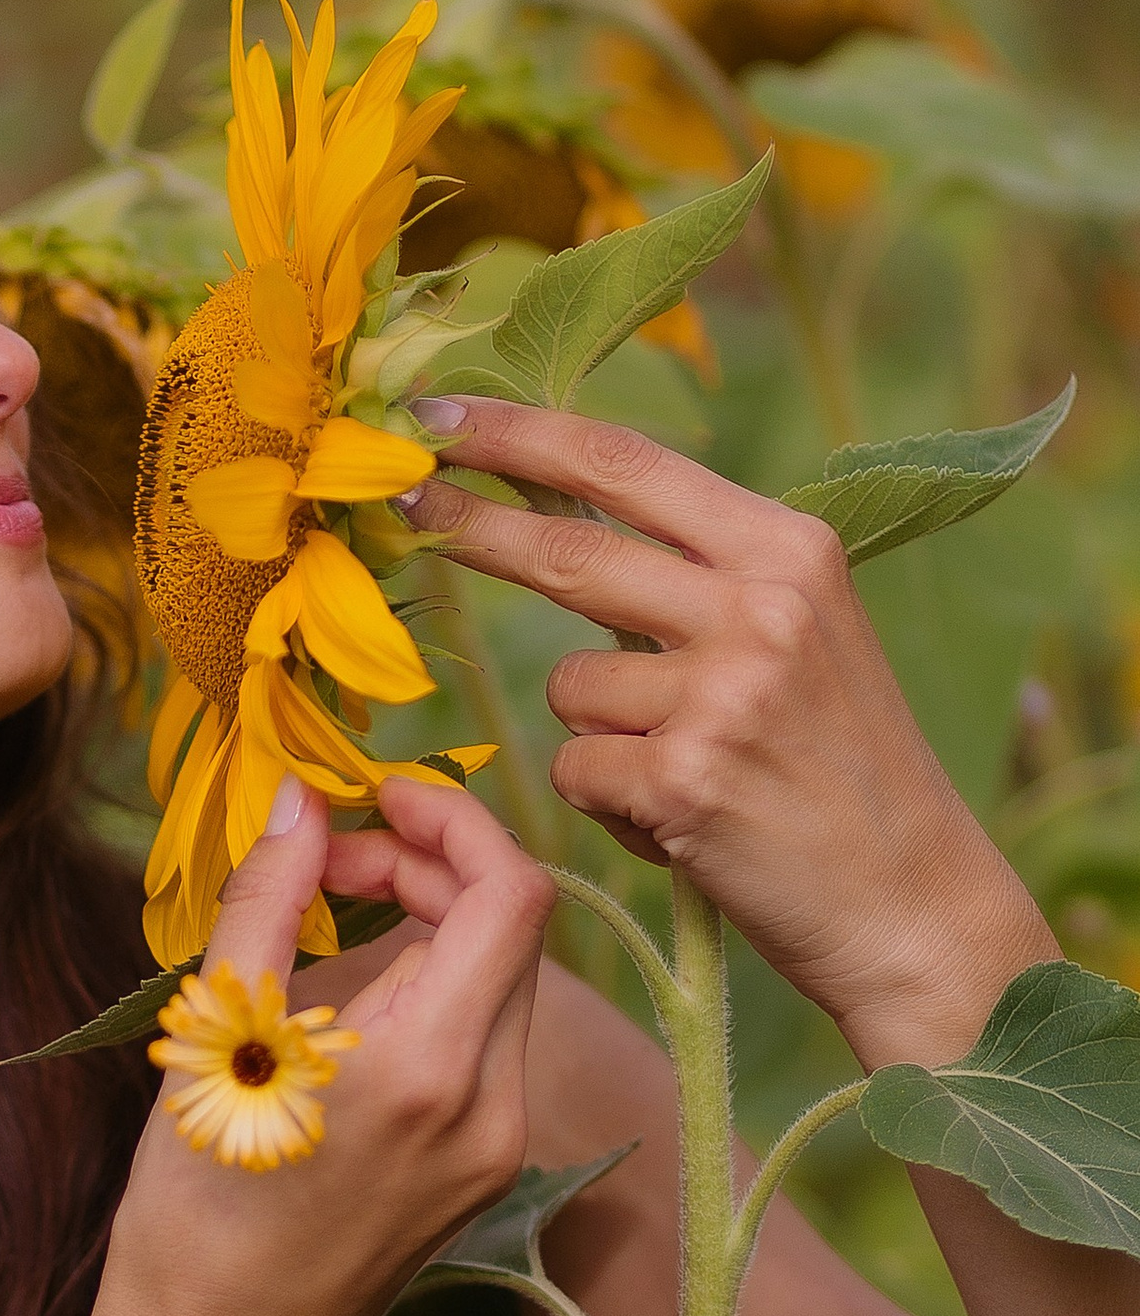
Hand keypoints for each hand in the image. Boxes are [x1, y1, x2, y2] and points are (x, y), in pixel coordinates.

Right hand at [94, 774, 553, 1315]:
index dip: (455, 822)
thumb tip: (297, 796)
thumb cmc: (195, 1204)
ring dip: (432, 925)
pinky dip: (431, 990)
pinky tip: (347, 999)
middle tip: (333, 857)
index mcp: (432, 1068)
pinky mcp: (480, 1174)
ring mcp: (495, 1148)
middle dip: (431, 867)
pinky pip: (479, 1045)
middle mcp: (491, 1108)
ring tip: (329, 918)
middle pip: (513, 933)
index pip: (512, 895)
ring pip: (499, 986)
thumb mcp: (217, 1033)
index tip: (377, 799)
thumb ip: (268, 899)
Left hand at [398, 395, 1055, 1066]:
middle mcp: (762, 607)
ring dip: (599, 736)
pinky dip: (611, 804)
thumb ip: (699, 575)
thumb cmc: (840, 768)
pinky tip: (684, 825)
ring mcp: (724, 693)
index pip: (625, 462)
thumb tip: (556, 514)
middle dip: (470, 521)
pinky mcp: (686, 781)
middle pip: (569, 549)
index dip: (518, 431)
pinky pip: (578, 770)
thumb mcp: (801, 633)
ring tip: (687, 773)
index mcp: (789, 550)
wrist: (913, 903)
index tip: (437, 412)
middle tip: (403, 496)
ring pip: (569, 688)